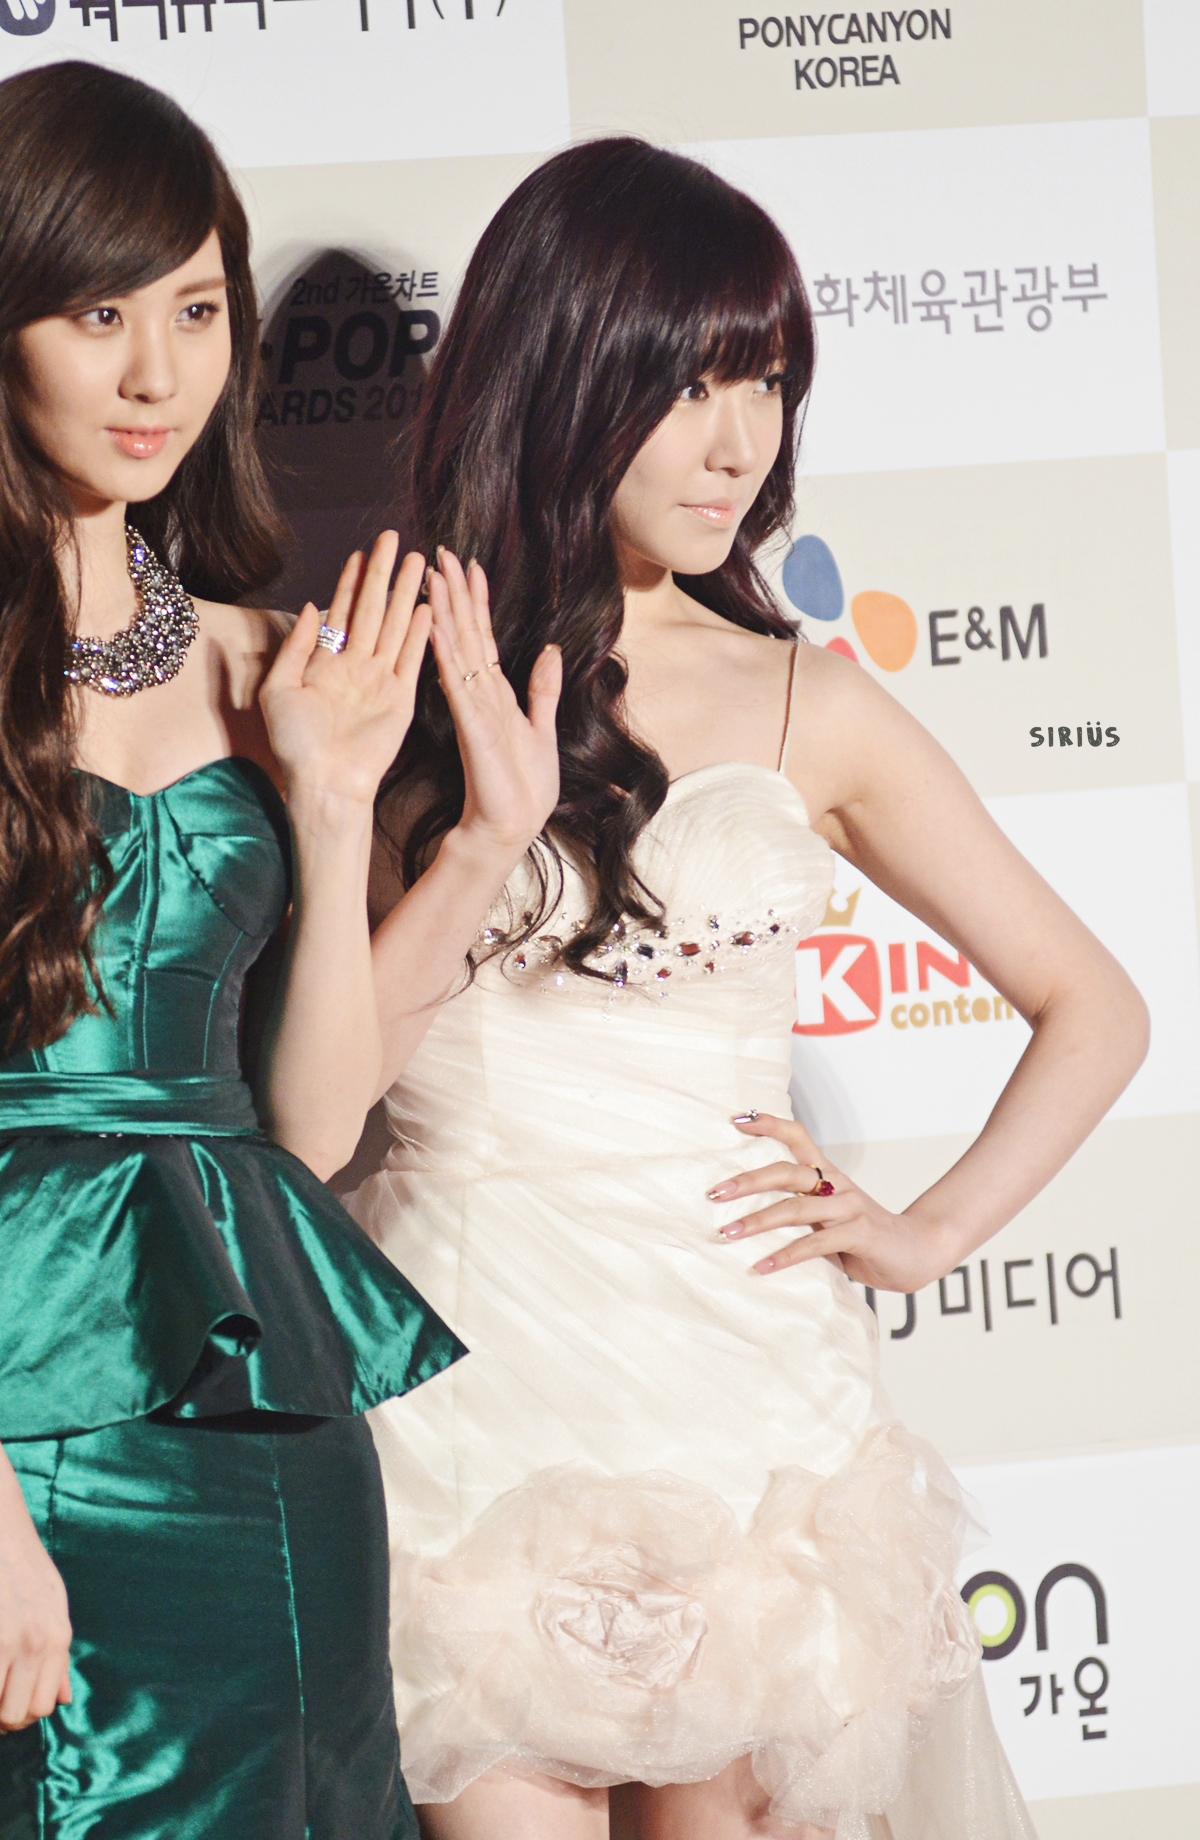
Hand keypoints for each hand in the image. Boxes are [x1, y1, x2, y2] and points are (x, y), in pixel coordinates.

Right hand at [0, 1497, 70, 1732]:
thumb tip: (65, 1698)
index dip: (19, 1712)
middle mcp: (35, 1641)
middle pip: (17, 1714)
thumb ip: (58, 1652)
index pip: (43, 1706)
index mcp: (57, 1635)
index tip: (3, 1703)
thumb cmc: (20, 1562)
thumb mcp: (51, 1600)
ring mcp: (5, 1638)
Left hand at [259, 534, 431, 806]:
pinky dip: (419, 632)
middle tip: (393, 539)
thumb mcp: (278, 689)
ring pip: (395, 626)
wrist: (324, 782)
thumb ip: (295, 647)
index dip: (351, 581)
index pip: (341, 611)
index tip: (361, 552)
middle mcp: (355, 666)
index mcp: (325, 662)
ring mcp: (380, 680)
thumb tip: (310, 607)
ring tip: (417, 562)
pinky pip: (412, 658)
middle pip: (372, 609)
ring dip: (406, 593)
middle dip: (383, 574)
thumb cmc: (294, 744)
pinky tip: (427, 607)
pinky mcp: (401, 697)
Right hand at [429, 549, 560, 858]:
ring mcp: (471, 707)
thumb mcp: (543, 728)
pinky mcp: (469, 724)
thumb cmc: (523, 785)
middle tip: (440, 552)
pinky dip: (446, 652)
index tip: (470, 566)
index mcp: (495, 693)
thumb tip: (551, 651)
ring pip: (456, 648)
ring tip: (433, 574)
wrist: (510, 825)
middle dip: (454, 592)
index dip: (476, 601)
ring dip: (446, 610)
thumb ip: (544, 690)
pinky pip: (455, 681)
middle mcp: (479, 694)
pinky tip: (436, 625)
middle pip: (464, 633)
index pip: (483, 638)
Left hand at [707, 1111, 954, 1291]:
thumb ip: (799, 1217)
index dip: (768, 1124)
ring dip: (757, 1221)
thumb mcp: (828, 1222)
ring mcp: (849, 1208)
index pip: (798, 1137)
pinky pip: (815, 1244)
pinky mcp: (860, 1234)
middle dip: (747, 1180)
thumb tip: (748, 1222)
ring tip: (726, 1233)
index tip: (735, 1120)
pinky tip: (760, 1267)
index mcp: (829, 1176)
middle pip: (786, 1171)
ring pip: (796, 1208)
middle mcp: (837, 1185)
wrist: (920, 1252)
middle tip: (714, 1193)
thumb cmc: (866, 1239)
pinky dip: (784, 1256)